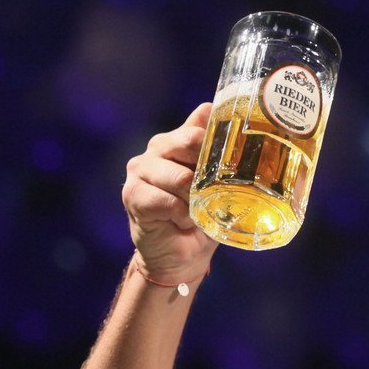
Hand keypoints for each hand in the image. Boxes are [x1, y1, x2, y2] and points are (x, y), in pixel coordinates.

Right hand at [122, 103, 217, 280]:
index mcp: (178, 140)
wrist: (182, 255)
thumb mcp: (218, 183)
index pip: (201, 125)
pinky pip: (168, 202)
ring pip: (182, 178)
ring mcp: (141, 169)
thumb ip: (219, 152)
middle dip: (209, 172)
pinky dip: (182, 216)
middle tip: (212, 194)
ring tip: (195, 212)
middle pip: (191, 142)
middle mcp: (157, 148)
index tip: (235, 160)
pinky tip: (181, 222)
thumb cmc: (202, 216)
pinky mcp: (133, 194)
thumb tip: (219, 113)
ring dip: (195, 201)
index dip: (220, 143)